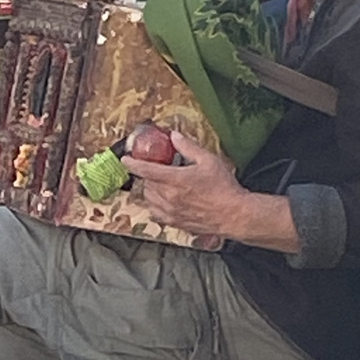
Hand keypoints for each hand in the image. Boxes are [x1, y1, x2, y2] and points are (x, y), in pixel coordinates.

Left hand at [122, 132, 245, 235]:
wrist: (234, 214)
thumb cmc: (224, 188)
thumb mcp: (208, 160)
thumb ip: (188, 147)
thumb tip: (175, 137)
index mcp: (175, 180)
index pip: (146, 170)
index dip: (132, 163)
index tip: (125, 159)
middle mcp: (169, 197)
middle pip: (147, 184)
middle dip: (150, 175)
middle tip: (160, 170)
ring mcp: (171, 212)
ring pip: (149, 199)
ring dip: (152, 190)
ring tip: (164, 185)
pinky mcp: (175, 223)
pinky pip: (156, 213)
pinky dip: (155, 205)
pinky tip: (164, 201)